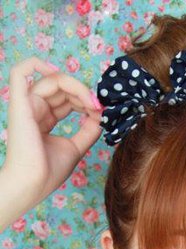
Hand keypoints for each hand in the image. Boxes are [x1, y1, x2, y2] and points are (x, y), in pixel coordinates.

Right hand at [2, 56, 102, 208]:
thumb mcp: (76, 148)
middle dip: (84, 94)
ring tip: (91, 102)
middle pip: (62, 88)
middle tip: (99, 106)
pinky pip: (20, 72)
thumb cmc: (48, 172)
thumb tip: (101, 114)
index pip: (67, 100)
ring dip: (77, 87)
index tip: (101, 111)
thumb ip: (88, 130)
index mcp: (44, 120)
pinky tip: (56, 70)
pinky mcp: (19, 103)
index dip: (86, 101)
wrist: (33, 183)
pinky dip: (36, 64)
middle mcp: (34, 109)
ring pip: (52, 80)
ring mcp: (26, 105)